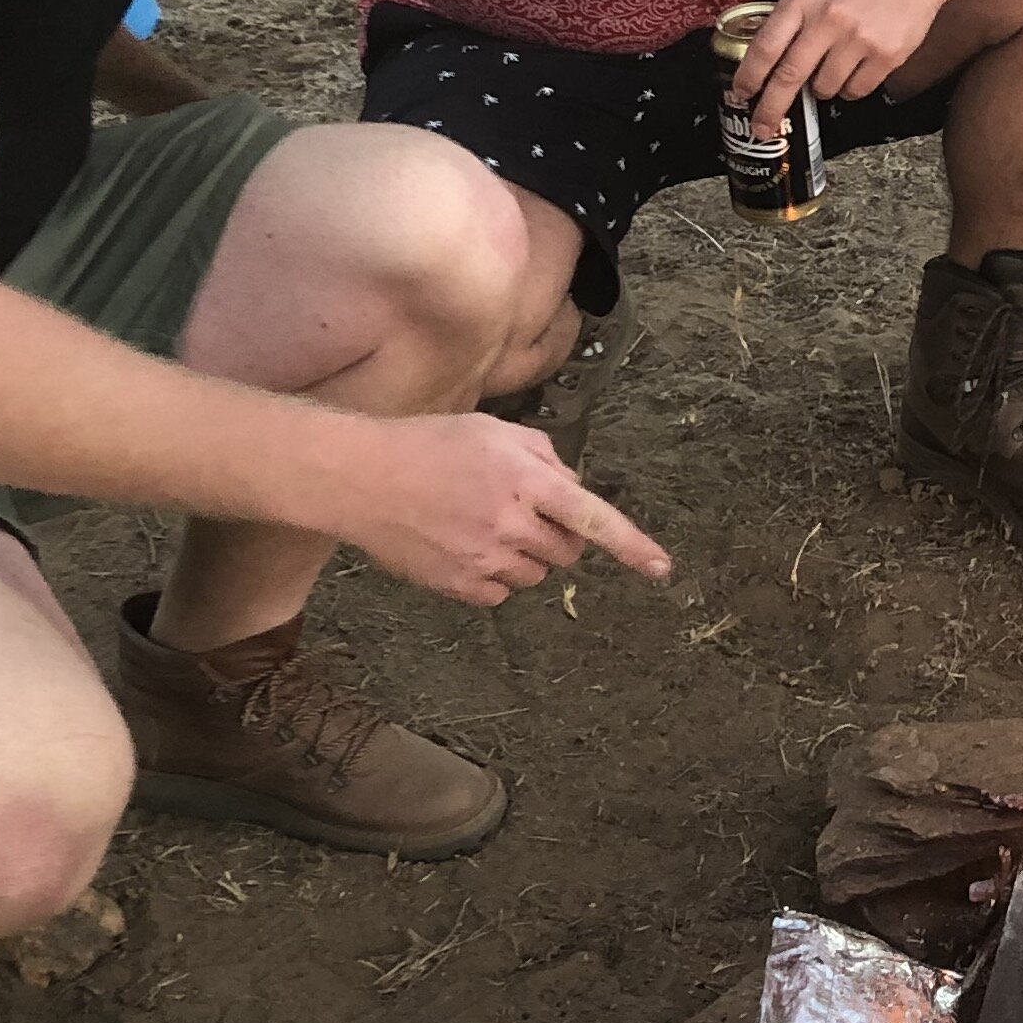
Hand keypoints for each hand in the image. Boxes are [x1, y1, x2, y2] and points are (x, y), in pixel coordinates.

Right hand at [341, 412, 671, 605]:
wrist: (361, 477)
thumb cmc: (427, 444)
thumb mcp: (492, 429)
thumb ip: (544, 455)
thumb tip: (572, 486)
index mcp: (525, 480)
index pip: (593, 517)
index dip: (632, 546)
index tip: (662, 569)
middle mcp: (511, 524)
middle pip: (567, 552)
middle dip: (558, 537)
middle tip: (523, 512)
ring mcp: (484, 559)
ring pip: (535, 575)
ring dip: (526, 556)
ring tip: (484, 525)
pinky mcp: (459, 585)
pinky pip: (501, 593)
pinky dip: (495, 576)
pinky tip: (464, 546)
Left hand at [731, 0, 953, 129]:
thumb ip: (789, 22)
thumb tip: (763, 67)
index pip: (766, 46)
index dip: (750, 76)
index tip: (741, 95)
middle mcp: (827, 19)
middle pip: (789, 76)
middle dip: (771, 109)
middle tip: (761, 128)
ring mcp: (858, 39)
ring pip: (824, 88)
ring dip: (823, 87)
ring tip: (836, 62)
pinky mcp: (885, 56)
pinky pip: (855, 91)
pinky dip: (851, 86)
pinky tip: (858, 64)